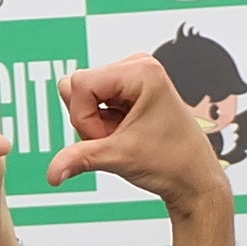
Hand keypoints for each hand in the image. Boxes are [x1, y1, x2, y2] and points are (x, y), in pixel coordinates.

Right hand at [46, 53, 225, 212]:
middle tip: (119, 138)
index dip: (85, 118)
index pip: (79, 83)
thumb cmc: (174, 163)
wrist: (194, 179)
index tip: (109, 138)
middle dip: (90, 120)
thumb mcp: (120, 158)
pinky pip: (94, 101)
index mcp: (142, 71)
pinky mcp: (128, 90)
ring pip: (82, 95)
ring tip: (124, 137)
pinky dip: (102, 124)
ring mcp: (133, 77)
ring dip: (95, 124)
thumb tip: (52, 173)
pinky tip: (124, 134)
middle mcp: (138, 66)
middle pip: (77, 86)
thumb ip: (80, 159)